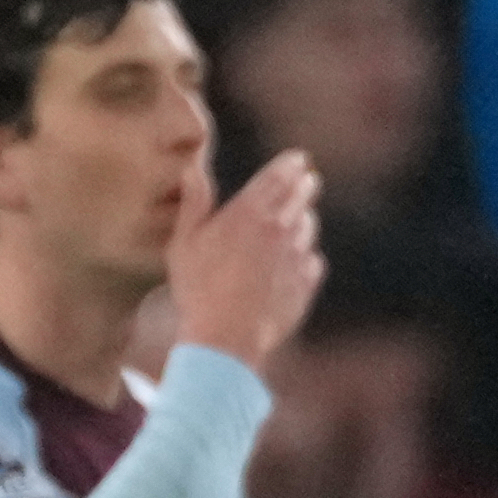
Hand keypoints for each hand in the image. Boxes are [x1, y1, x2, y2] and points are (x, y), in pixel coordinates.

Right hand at [170, 147, 326, 372]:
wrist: (226, 338)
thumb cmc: (198, 289)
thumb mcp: (184, 242)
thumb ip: (194, 202)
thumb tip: (193, 168)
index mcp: (250, 213)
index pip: (279, 176)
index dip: (291, 164)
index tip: (299, 159)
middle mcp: (279, 229)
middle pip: (302, 196)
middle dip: (304, 186)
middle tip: (306, 181)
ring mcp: (296, 257)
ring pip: (308, 227)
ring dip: (303, 220)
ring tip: (295, 221)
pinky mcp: (306, 284)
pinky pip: (312, 261)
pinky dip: (306, 257)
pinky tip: (296, 262)